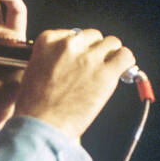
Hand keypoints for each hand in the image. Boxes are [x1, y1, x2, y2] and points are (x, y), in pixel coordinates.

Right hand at [14, 29, 136, 140]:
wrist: (40, 126)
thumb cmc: (33, 108)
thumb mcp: (34, 72)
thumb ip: (52, 60)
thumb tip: (70, 63)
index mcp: (48, 41)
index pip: (74, 34)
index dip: (80, 49)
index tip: (80, 61)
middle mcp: (69, 45)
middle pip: (94, 37)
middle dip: (96, 52)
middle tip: (94, 69)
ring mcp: (88, 58)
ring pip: (112, 43)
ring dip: (112, 56)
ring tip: (108, 71)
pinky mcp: (105, 73)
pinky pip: (125, 57)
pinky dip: (126, 63)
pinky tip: (122, 73)